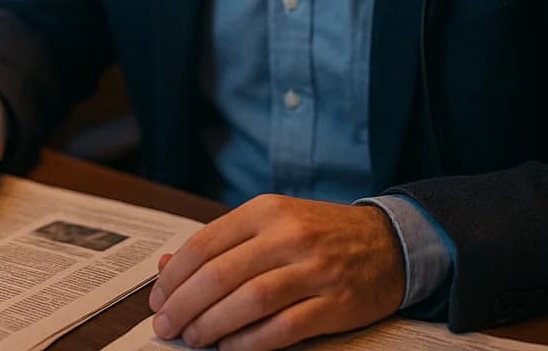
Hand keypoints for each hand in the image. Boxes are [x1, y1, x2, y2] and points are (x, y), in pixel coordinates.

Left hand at [148, 194, 404, 350]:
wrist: (390, 242)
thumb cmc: (320, 234)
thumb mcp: (272, 223)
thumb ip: (222, 244)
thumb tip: (166, 268)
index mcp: (267, 211)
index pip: (205, 244)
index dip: (174, 277)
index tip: (157, 300)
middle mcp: (289, 235)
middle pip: (220, 275)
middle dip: (184, 306)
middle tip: (166, 327)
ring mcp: (315, 269)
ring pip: (248, 302)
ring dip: (212, 326)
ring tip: (193, 339)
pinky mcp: (336, 303)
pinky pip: (283, 328)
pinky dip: (250, 342)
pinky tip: (231, 348)